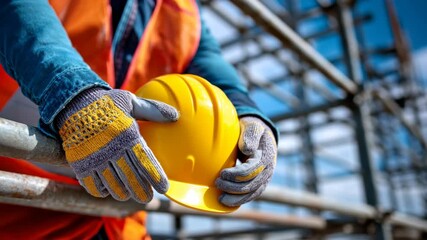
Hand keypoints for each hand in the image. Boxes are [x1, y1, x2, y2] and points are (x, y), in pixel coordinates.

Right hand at [56, 88, 178, 202]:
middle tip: (147, 198)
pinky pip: (92, 184)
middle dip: (141, 190)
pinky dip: (101, 190)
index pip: (145, 160)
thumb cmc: (106, 103)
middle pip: (130, 177)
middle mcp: (111, 149)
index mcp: (126, 134)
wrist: (72, 102)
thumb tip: (176, 116)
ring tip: (129, 195)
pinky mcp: (80, 163)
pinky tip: (108, 191)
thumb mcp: (130, 101)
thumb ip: (153, 110)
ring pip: (112, 184)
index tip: (164, 188)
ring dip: (123, 192)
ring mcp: (95, 158)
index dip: (155, 176)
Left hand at [216, 116, 276, 206]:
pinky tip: (227, 202)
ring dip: (236, 198)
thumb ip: (250, 135)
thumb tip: (247, 149)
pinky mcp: (260, 183)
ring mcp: (265, 178)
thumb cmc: (253, 129)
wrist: (261, 136)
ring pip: (252, 194)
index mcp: (266, 156)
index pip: (252, 170)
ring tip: (220, 198)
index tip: (222, 173)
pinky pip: (252, 195)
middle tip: (217, 182)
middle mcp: (268, 170)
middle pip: (251, 185)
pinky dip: (240, 201)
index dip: (236, 175)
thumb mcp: (252, 126)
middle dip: (233, 187)